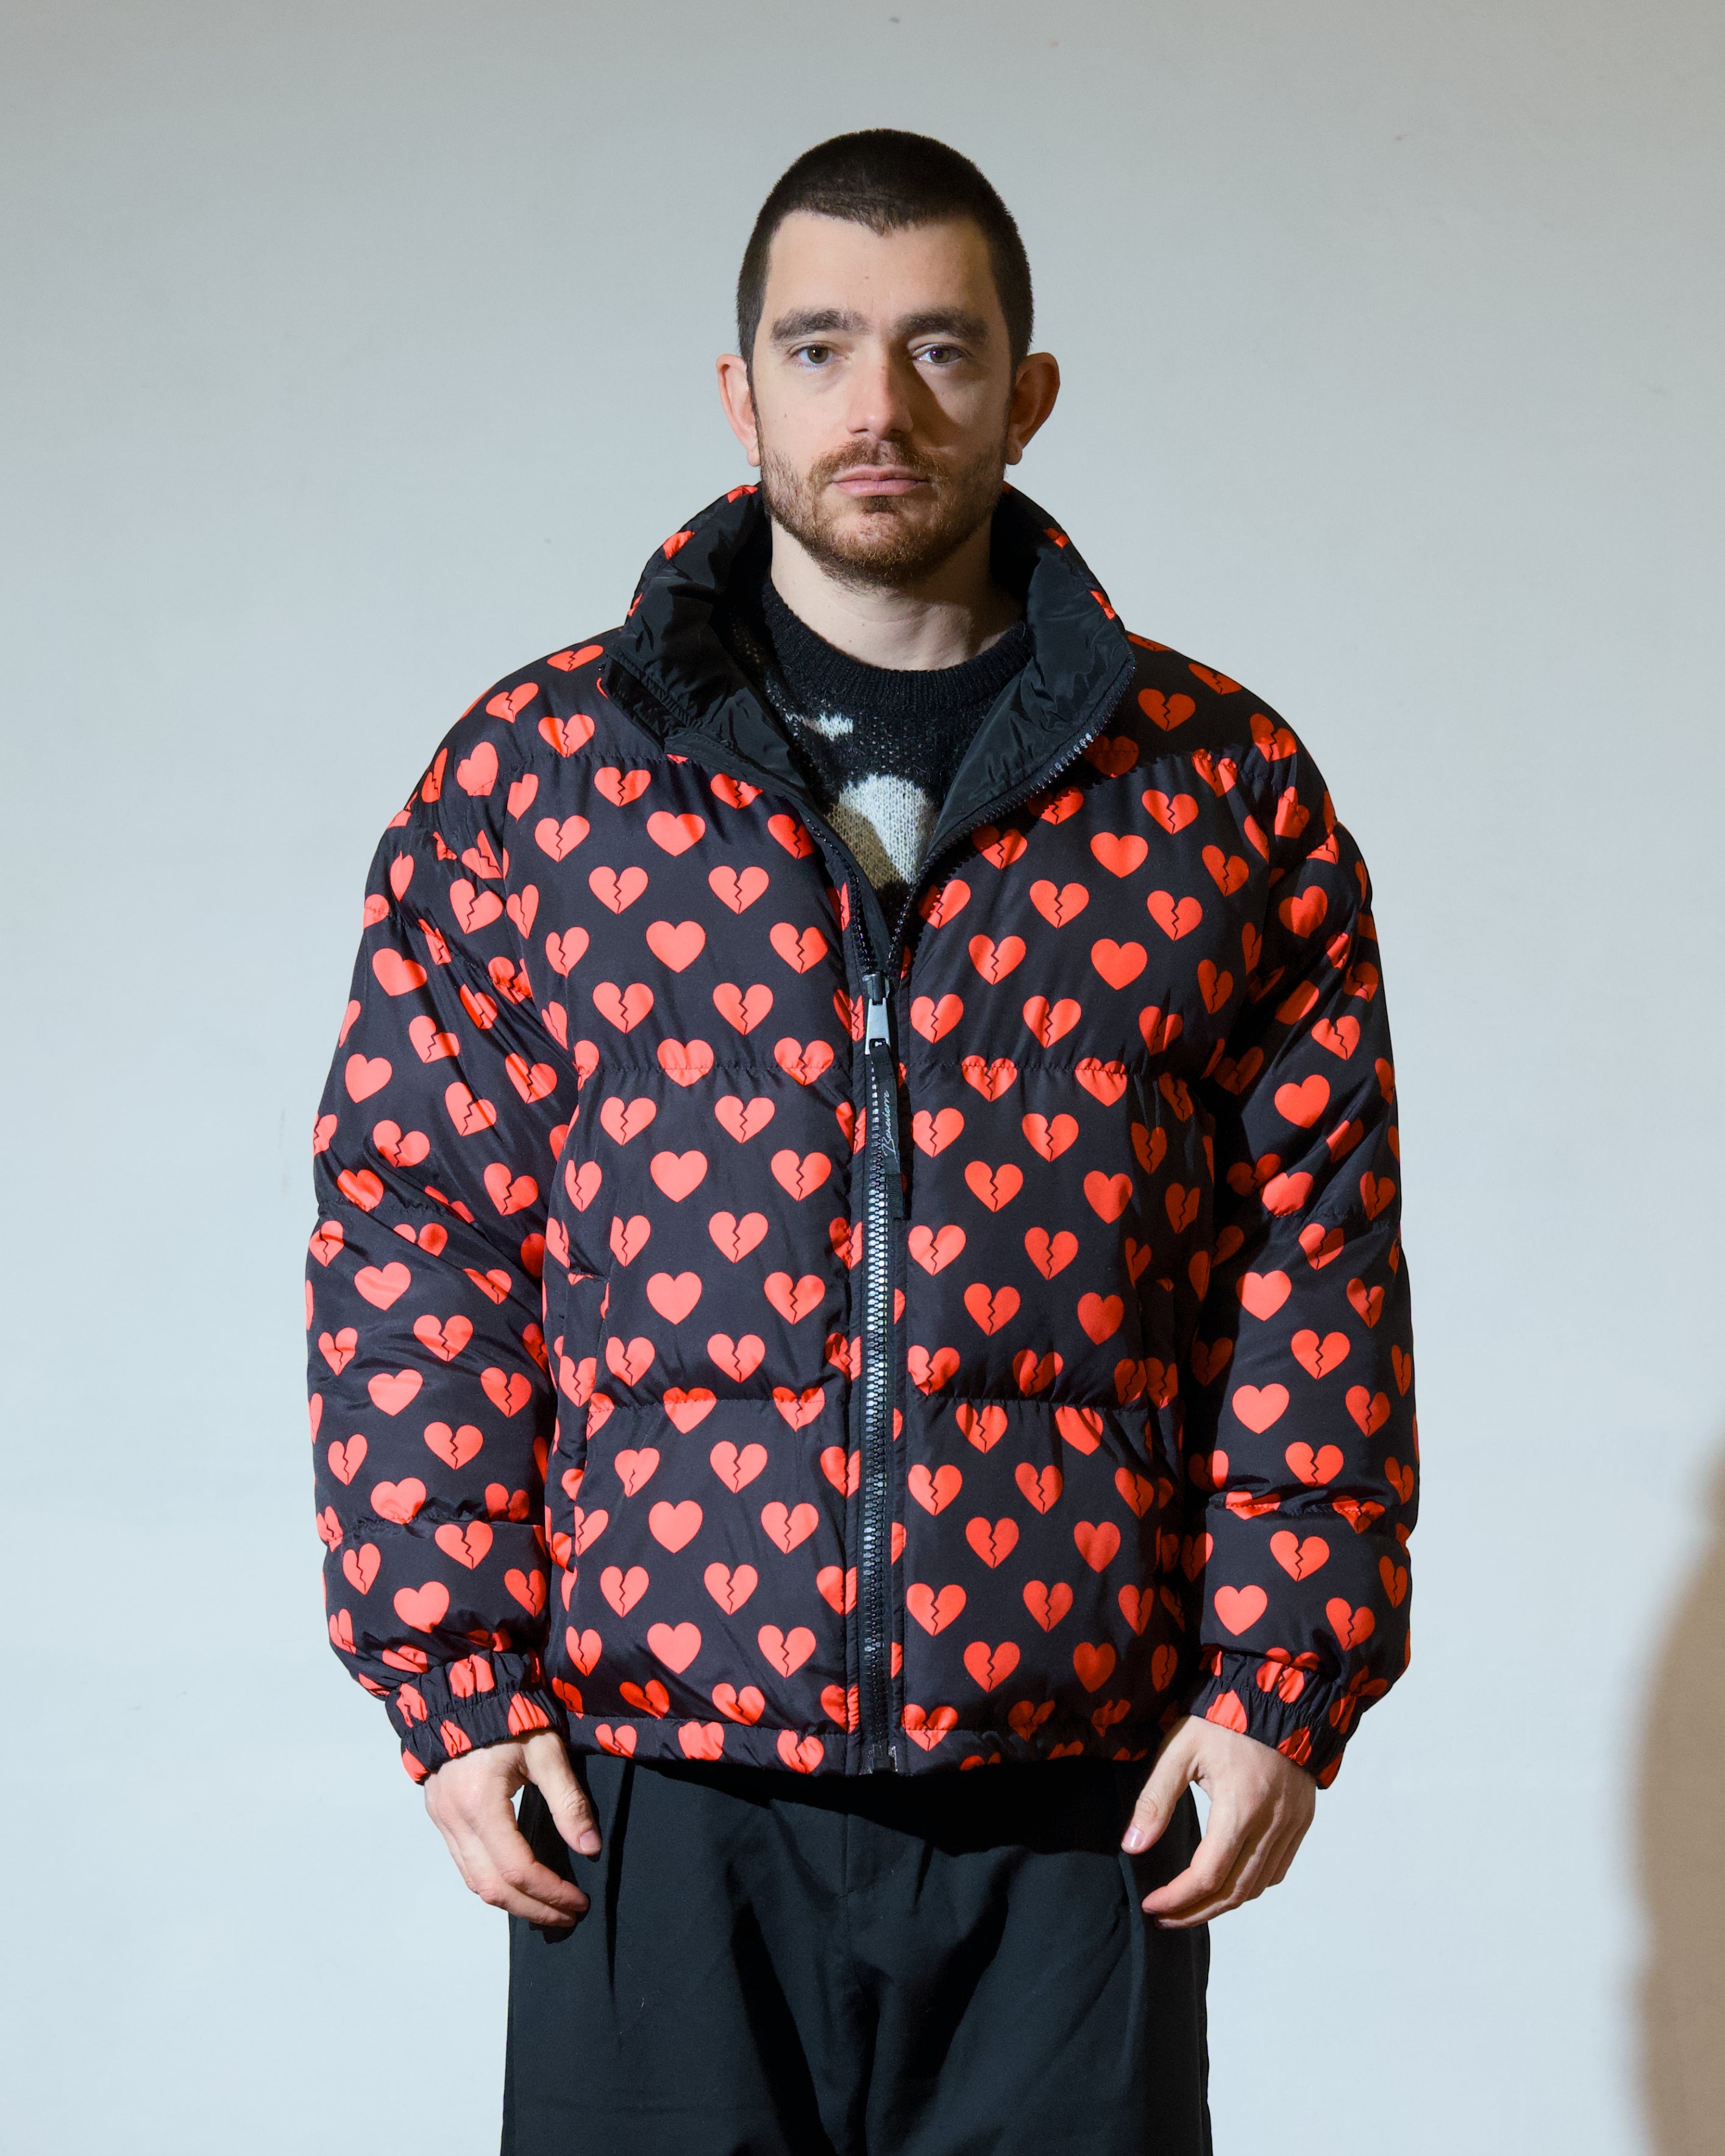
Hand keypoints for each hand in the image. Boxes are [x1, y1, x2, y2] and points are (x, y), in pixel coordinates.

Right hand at [423, 1729, 600, 1924]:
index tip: (580, 1901)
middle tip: (567, 1916)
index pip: (518, 1869)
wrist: (461, 1688)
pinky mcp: (439, 1815)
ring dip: (510, 1903)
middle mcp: (454, 1819)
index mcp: (481, 1804)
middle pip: (491, 1888)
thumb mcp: (546, 1750)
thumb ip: (568, 1800)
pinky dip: (491, 1882)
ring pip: (473, 1881)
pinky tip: (517, 1884)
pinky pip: (463, 1864)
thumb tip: (590, 1848)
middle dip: (532, 1909)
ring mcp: (441, 1819)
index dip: (551, 1892)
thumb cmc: (509, 1713)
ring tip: (547, 1909)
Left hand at [1122, 1714, 1315, 1926]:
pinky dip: (1252, 1885)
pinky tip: (1228, 1881)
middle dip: (1197, 1912)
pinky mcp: (1302, 1820)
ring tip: (1190, 1905)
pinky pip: (1278, 1869)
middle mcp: (1272, 1824)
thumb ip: (1155, 1801)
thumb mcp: (1180, 1751)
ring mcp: (1292, 1825)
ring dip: (1224, 1903)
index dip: (1177, 1898)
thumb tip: (1132, 1847)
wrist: (1278, 1693)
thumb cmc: (1223, 1718)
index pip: (1207, 1875)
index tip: (1150, 1904)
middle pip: (1235, 1892)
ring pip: (1259, 1886)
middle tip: (1165, 1916)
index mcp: (1240, 1807)